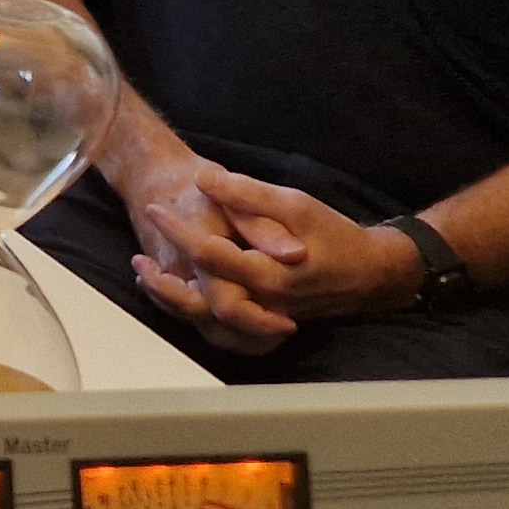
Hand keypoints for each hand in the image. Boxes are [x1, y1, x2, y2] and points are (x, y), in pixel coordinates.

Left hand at [152, 171, 425, 325]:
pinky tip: (178, 289)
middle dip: (165, 284)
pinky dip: (196, 311)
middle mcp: (264, 304)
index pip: (210, 254)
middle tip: (138, 259)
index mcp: (269, 273)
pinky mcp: (264, 323)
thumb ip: (248, 195)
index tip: (156, 209)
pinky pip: (223, 327)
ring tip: (147, 275)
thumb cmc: (335, 236)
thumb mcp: (295, 204)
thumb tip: (205, 180)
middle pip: (202, 303)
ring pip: (209, 323)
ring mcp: (264, 318)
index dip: (178, 230)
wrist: (370, 274)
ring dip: (174, 302)